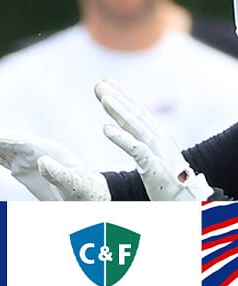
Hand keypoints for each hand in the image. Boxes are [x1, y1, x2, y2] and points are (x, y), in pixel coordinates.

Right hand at [0, 129, 109, 200]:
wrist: (97, 200)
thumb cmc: (90, 197)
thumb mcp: (80, 188)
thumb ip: (63, 175)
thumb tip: (41, 161)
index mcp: (47, 151)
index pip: (13, 141)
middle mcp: (36, 150)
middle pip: (3, 140)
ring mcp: (30, 157)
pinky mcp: (25, 167)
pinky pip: (1, 157)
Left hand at [96, 79, 213, 200]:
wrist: (187, 203)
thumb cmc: (168, 181)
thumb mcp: (153, 156)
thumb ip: (139, 141)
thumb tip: (124, 126)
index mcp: (158, 137)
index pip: (138, 111)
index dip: (123, 95)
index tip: (105, 82)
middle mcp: (159, 140)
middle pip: (136, 114)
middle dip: (118, 97)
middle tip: (99, 84)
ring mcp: (158, 152)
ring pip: (137, 127)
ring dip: (120, 111)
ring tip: (104, 97)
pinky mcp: (155, 167)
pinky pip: (137, 149)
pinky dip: (121, 138)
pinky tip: (105, 128)